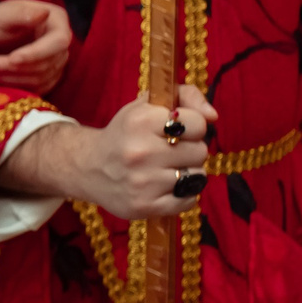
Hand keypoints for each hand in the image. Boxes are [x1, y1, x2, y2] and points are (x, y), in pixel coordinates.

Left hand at [0, 0, 70, 92]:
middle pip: (45, 64)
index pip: (57, 42)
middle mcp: (61, 44)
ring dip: (7, 77)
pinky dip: (10, 85)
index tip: (12, 58)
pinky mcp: (46, 79)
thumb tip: (44, 13)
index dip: (36, 53)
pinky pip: (33, 89)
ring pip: (38, 79)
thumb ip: (21, 14)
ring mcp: (56, 63)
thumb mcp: (3, 14)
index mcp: (57, 22)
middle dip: (12, 67)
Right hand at [0, 85, 217, 218]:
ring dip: (187, 173)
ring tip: (167, 169)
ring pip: (197, 177)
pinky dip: (183, 195)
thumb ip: (185, 96)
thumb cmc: (126, 132)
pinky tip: (166, 187)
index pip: (199, 124)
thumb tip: (213, 116)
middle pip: (200, 151)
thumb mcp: (148, 104)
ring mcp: (143, 182)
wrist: (88, 167)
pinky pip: (189, 201)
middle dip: (190, 150)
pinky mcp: (144, 206)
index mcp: (141, 120)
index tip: (178, 130)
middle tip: (169, 151)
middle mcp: (141, 151)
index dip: (193, 127)